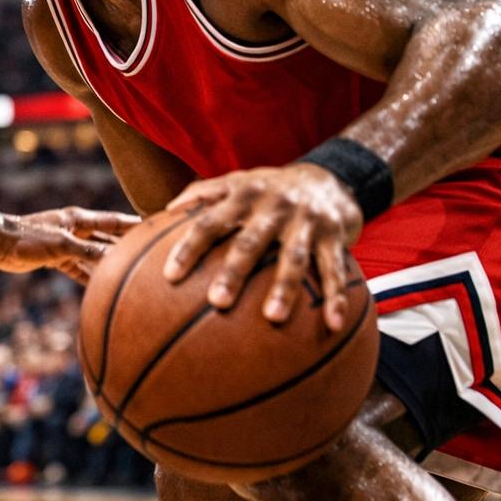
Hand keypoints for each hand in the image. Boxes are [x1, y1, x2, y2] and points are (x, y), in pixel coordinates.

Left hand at [0, 206, 141, 283]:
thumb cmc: (28, 237)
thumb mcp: (62, 245)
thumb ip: (89, 252)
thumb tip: (116, 259)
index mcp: (79, 219)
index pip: (113, 221)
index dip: (134, 224)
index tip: (155, 225)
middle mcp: (75, 230)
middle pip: (106, 238)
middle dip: (126, 245)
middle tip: (149, 252)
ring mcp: (66, 244)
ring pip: (94, 255)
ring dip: (109, 263)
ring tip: (131, 271)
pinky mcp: (56, 258)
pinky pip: (78, 269)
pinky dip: (89, 277)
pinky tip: (102, 287)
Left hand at [161, 165, 362, 330]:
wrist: (329, 176)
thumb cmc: (270, 189)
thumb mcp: (237, 182)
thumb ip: (203, 193)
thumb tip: (164, 210)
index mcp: (243, 196)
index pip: (209, 222)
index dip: (189, 247)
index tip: (170, 276)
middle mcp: (273, 206)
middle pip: (250, 242)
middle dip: (234, 272)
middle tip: (217, 302)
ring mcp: (305, 221)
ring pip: (294, 257)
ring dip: (284, 288)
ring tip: (272, 318)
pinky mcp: (334, 234)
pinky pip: (334, 269)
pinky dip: (335, 296)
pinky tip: (332, 324)